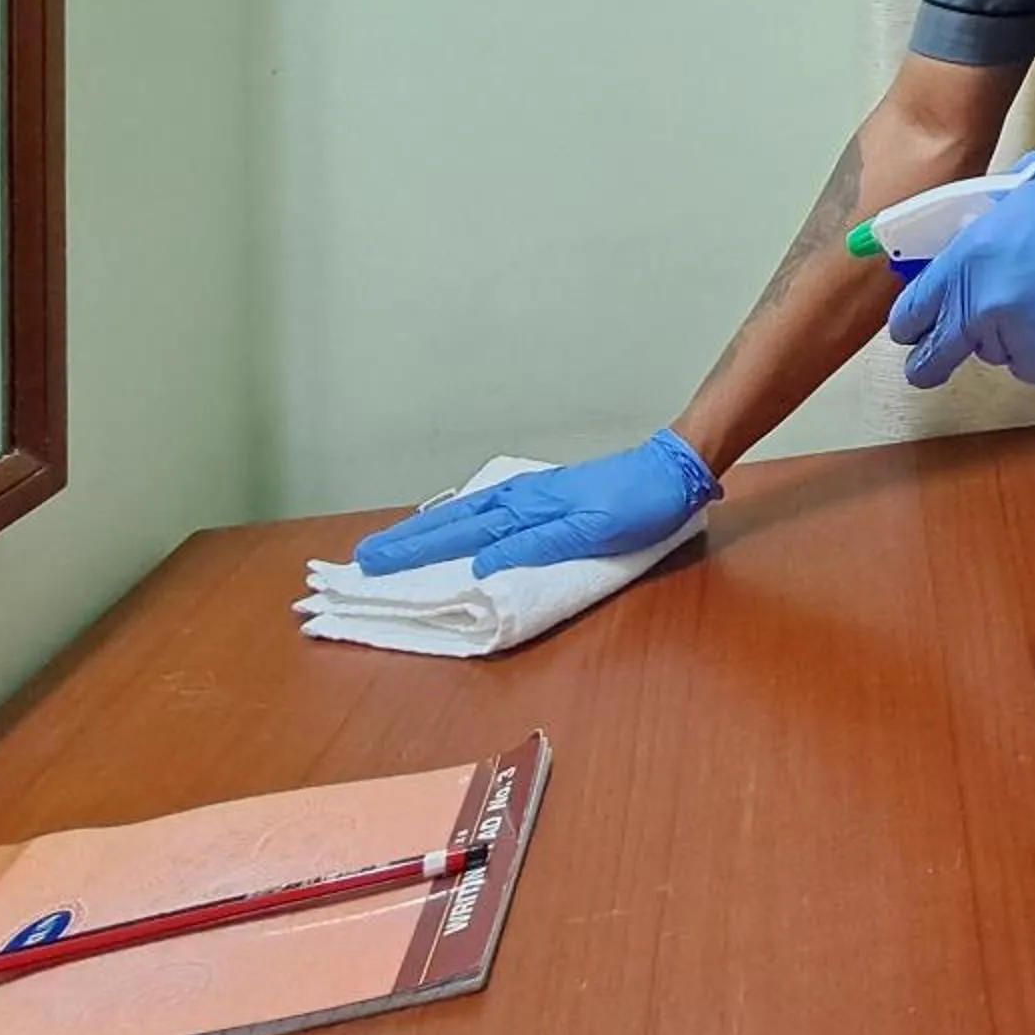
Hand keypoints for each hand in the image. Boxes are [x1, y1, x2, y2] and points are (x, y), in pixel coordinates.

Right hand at [352, 429, 717, 578]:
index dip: (416, 551)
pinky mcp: (545, 496)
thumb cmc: (637, 505)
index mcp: (526, 510)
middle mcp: (520, 499)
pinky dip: (460, 519)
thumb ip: (537, 546)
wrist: (670, 472)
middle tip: (364, 557)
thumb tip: (480, 563)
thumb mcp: (592, 532)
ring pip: (466, 514)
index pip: (459, 535)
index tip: (374, 563)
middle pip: (453, 522)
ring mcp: (531, 495)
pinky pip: (488, 511)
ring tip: (394, 544)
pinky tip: (453, 526)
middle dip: (409, 541)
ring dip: (429, 530)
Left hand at [888, 152, 1034, 389]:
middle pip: (939, 354)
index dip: (907, 324)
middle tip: (929, 361)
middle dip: (930, 358)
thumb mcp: (1023, 187)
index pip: (914, 311)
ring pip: (996, 354)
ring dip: (1004, 338)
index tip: (908, 330)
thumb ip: (985, 218)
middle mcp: (987, 311)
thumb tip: (967, 231)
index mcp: (970, 263)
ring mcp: (1023, 344)